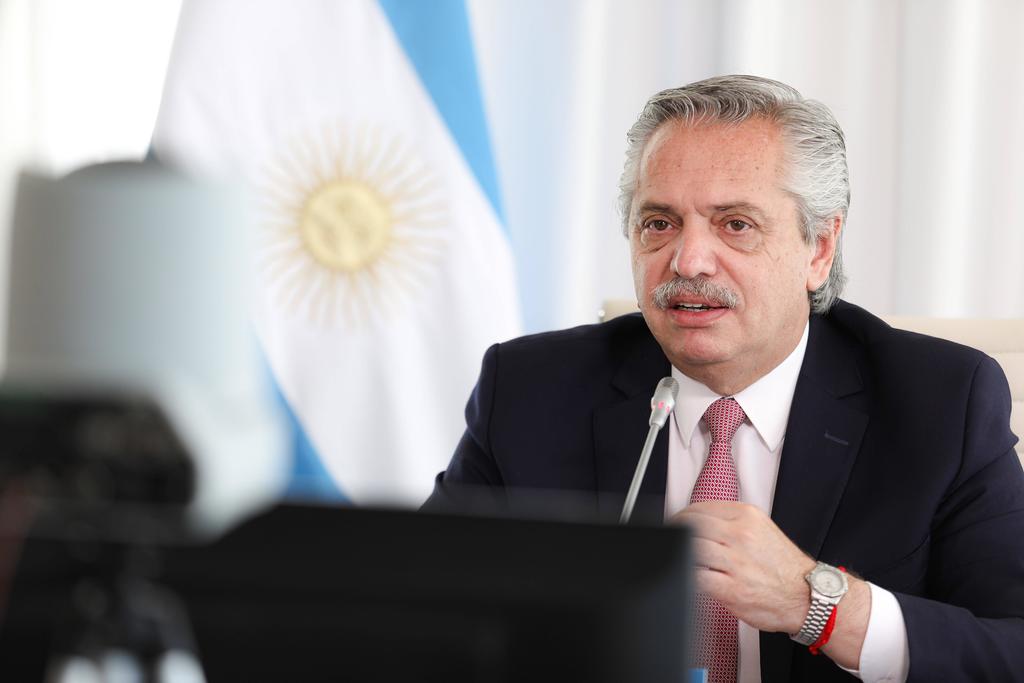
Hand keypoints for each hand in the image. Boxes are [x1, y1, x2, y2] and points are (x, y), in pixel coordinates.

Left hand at [670, 500, 814, 633]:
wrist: (808, 596)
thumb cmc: (784, 567)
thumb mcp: (762, 529)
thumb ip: (732, 523)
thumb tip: (700, 522)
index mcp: (746, 517)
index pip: (700, 508)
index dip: (681, 517)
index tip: (675, 523)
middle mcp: (740, 535)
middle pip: (691, 526)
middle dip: (675, 533)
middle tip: (670, 540)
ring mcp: (735, 562)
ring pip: (691, 549)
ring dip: (679, 554)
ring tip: (677, 558)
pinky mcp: (730, 588)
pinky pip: (695, 578)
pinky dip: (686, 576)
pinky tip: (686, 576)